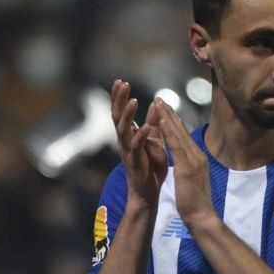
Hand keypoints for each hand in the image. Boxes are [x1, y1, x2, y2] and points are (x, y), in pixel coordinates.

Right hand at [111, 80, 167, 205]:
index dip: (119, 97)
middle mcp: (124, 141)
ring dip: (127, 114)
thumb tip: (157, 104)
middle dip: (118, 99)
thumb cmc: (150, 167)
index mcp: (129, 135)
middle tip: (120, 83)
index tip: (120, 81)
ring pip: (123, 129)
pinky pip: (135, 146)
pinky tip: (143, 127)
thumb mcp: (153, 140)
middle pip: (117, 116)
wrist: (148, 192)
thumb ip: (154, 123)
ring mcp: (128, 151)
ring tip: (133, 100)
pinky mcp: (135, 161)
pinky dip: (139, 136)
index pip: (121, 112)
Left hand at [153, 97, 215, 230]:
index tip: (165, 109)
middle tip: (159, 99)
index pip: (184, 136)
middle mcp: (197, 155)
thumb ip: (189, 168)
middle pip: (182, 130)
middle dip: (170, 113)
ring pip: (179, 133)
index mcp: (198, 158)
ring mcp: (194, 160)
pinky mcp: (187, 167)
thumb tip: (185, 162)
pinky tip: (161, 121)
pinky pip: (176, 145)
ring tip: (158, 103)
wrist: (202, 217)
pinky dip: (168, 131)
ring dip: (167, 116)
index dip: (174, 121)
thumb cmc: (195, 203)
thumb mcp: (191, 180)